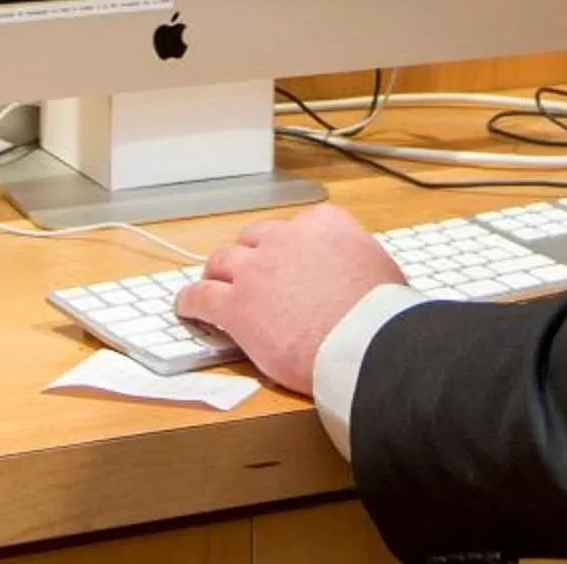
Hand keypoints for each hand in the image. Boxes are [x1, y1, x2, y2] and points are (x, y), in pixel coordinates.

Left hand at [172, 204, 405, 392]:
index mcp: (324, 224)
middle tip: (248, 274)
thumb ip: (357, 261)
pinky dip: (190, 300)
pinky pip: (200, 296)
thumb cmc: (380, 315)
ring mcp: (256, 270)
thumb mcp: (380, 268)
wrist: (365, 342)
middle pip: (255, 239)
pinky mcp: (236, 305)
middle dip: (250, 256)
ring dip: (217, 273)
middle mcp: (286, 238)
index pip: (297, 226)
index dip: (288, 247)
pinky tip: (186, 307)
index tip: (288, 260)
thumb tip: (359, 275)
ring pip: (223, 261)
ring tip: (211, 283)